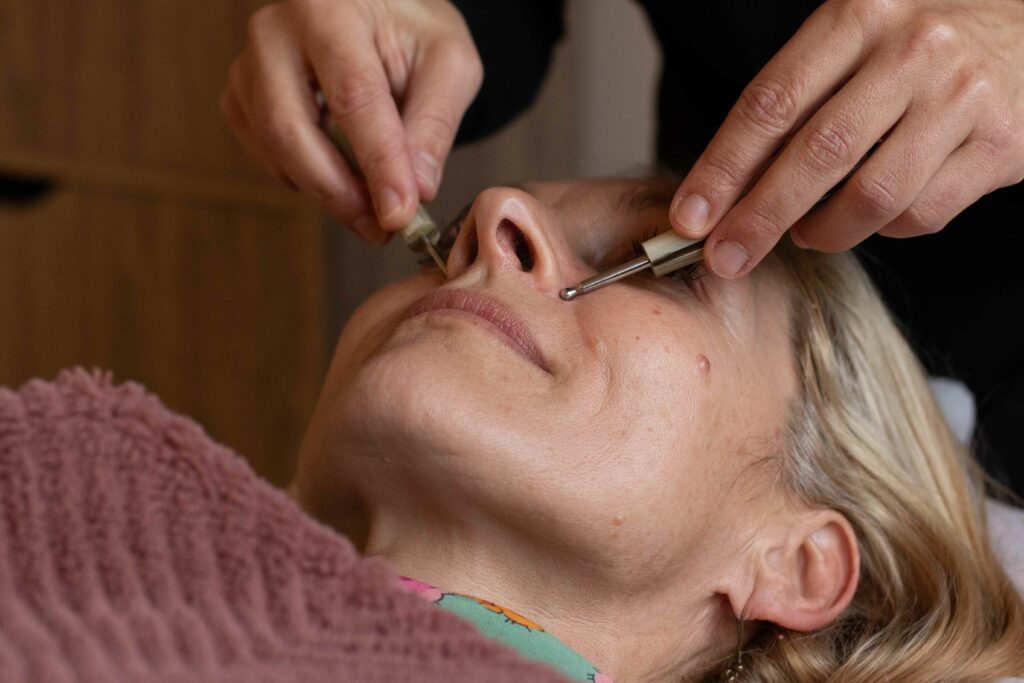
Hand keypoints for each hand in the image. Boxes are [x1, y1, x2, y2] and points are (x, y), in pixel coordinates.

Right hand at [221, 0, 481, 242]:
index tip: (400, 213)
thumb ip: (434, 124)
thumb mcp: (448, 65)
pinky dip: (307, 181)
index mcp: (329, 8)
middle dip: (341, 193)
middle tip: (384, 227)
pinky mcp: (241, 99)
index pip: (353, 97)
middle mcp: (275, 31)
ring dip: (328, 194)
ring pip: (275, 150)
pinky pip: (267, 157)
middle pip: (291, 129)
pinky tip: (343, 179)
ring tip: (375, 209)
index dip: (378, 163)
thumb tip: (418, 190)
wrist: (375, 14)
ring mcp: (248, 67)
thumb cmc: (412, 32)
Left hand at [670, 0, 1023, 276]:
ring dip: (823, 230)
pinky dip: (883, 229)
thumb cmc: (916, 46)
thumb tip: (723, 190)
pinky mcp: (1001, 145)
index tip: (689, 217)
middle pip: (817, 154)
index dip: (722, 169)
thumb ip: (796, 103)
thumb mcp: (853, 45)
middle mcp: (914, 50)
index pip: (772, 103)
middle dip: (759, 217)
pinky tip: (872, 214)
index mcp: (859, 15)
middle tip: (725, 257)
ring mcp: (962, 97)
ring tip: (804, 231)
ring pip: (871, 195)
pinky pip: (921, 214)